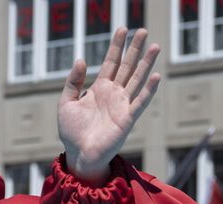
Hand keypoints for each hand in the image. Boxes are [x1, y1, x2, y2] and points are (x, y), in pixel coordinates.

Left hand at [58, 27, 160, 185]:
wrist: (79, 155)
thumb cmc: (72, 132)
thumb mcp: (66, 103)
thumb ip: (73, 82)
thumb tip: (81, 60)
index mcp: (99, 88)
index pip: (111, 62)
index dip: (116, 46)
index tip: (122, 29)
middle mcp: (113, 94)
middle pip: (127, 66)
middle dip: (134, 49)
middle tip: (142, 30)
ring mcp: (122, 105)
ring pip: (137, 79)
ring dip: (146, 63)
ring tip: (154, 46)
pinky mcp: (127, 119)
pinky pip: (140, 102)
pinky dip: (148, 90)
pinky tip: (155, 76)